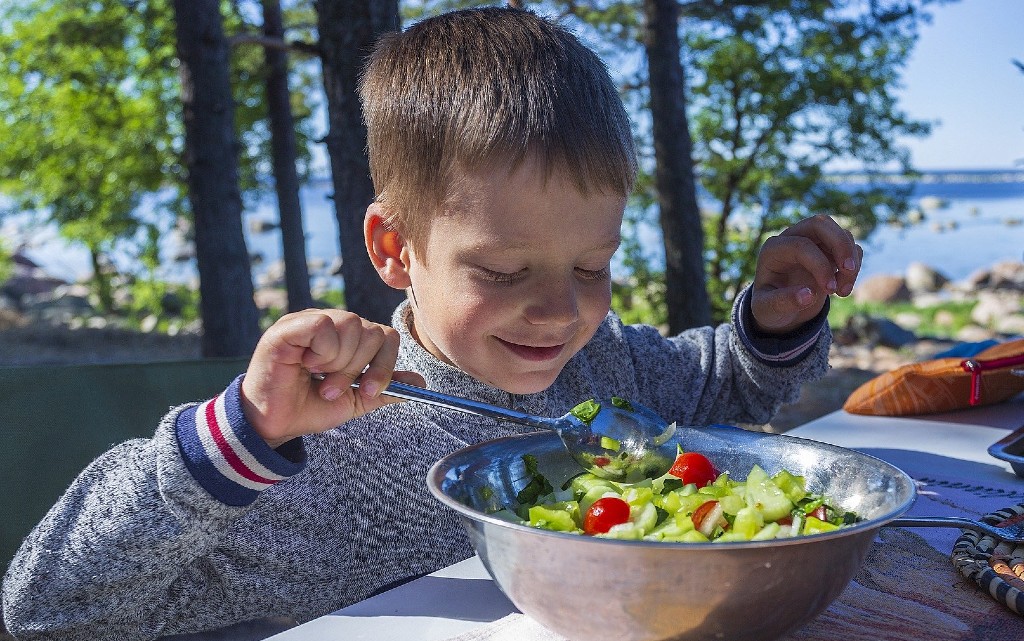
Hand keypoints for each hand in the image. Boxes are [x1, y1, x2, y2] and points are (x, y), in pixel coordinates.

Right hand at [239, 309, 423, 447]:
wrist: (275, 424)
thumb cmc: (310, 408)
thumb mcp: (356, 401)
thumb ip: (385, 389)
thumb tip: (420, 383)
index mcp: (349, 340)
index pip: (386, 336)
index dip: (384, 365)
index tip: (369, 390)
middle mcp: (332, 325)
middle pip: (372, 330)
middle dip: (358, 368)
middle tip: (333, 389)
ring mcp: (310, 322)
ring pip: (352, 324)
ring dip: (339, 363)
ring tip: (319, 379)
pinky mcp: (289, 327)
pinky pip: (324, 326)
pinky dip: (322, 351)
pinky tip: (305, 364)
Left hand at [750, 214, 862, 333]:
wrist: (779, 308)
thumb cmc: (769, 307)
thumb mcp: (767, 310)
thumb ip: (782, 303)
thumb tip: (809, 294)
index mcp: (773, 249)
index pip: (801, 245)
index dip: (819, 265)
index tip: (830, 290)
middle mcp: (792, 238)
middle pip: (820, 223)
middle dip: (840, 245)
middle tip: (848, 270)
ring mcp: (812, 241)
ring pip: (840, 234)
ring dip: (851, 260)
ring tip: (843, 292)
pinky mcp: (828, 250)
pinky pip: (849, 246)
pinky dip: (855, 265)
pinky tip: (843, 289)